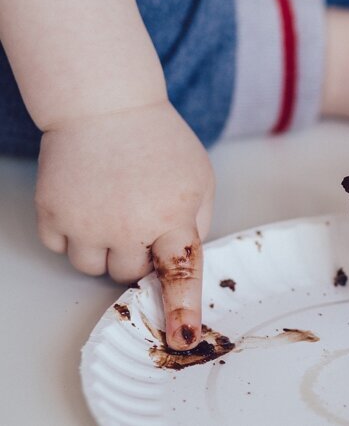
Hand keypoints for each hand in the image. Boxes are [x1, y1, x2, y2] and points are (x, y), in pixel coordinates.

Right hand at [35, 101, 213, 350]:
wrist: (105, 106)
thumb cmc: (159, 141)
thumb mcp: (199, 178)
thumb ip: (196, 222)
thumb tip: (181, 258)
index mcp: (172, 216)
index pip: (180, 274)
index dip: (183, 309)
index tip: (183, 339)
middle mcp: (127, 225)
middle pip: (128, 274)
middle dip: (136, 252)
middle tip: (137, 215)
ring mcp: (85, 222)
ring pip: (92, 268)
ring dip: (103, 247)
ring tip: (111, 206)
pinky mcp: (52, 214)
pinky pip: (60, 248)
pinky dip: (72, 233)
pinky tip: (85, 200)